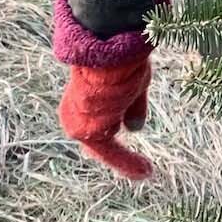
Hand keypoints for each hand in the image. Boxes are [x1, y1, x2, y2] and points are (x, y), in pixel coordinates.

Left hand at [52, 0, 163, 182]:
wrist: (110, 50)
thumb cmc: (122, 58)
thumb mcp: (133, 86)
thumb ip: (133, 107)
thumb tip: (135, 128)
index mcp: (83, 93)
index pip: (97, 117)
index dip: (113, 129)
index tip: (128, 137)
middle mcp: (75, 109)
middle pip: (97, 135)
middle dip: (115, 153)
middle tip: (139, 168)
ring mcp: (79, 121)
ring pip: (103, 145)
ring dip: (124, 160)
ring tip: (145, 172)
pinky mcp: (88, 131)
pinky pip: (111, 152)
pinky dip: (127, 162)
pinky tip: (145, 172)